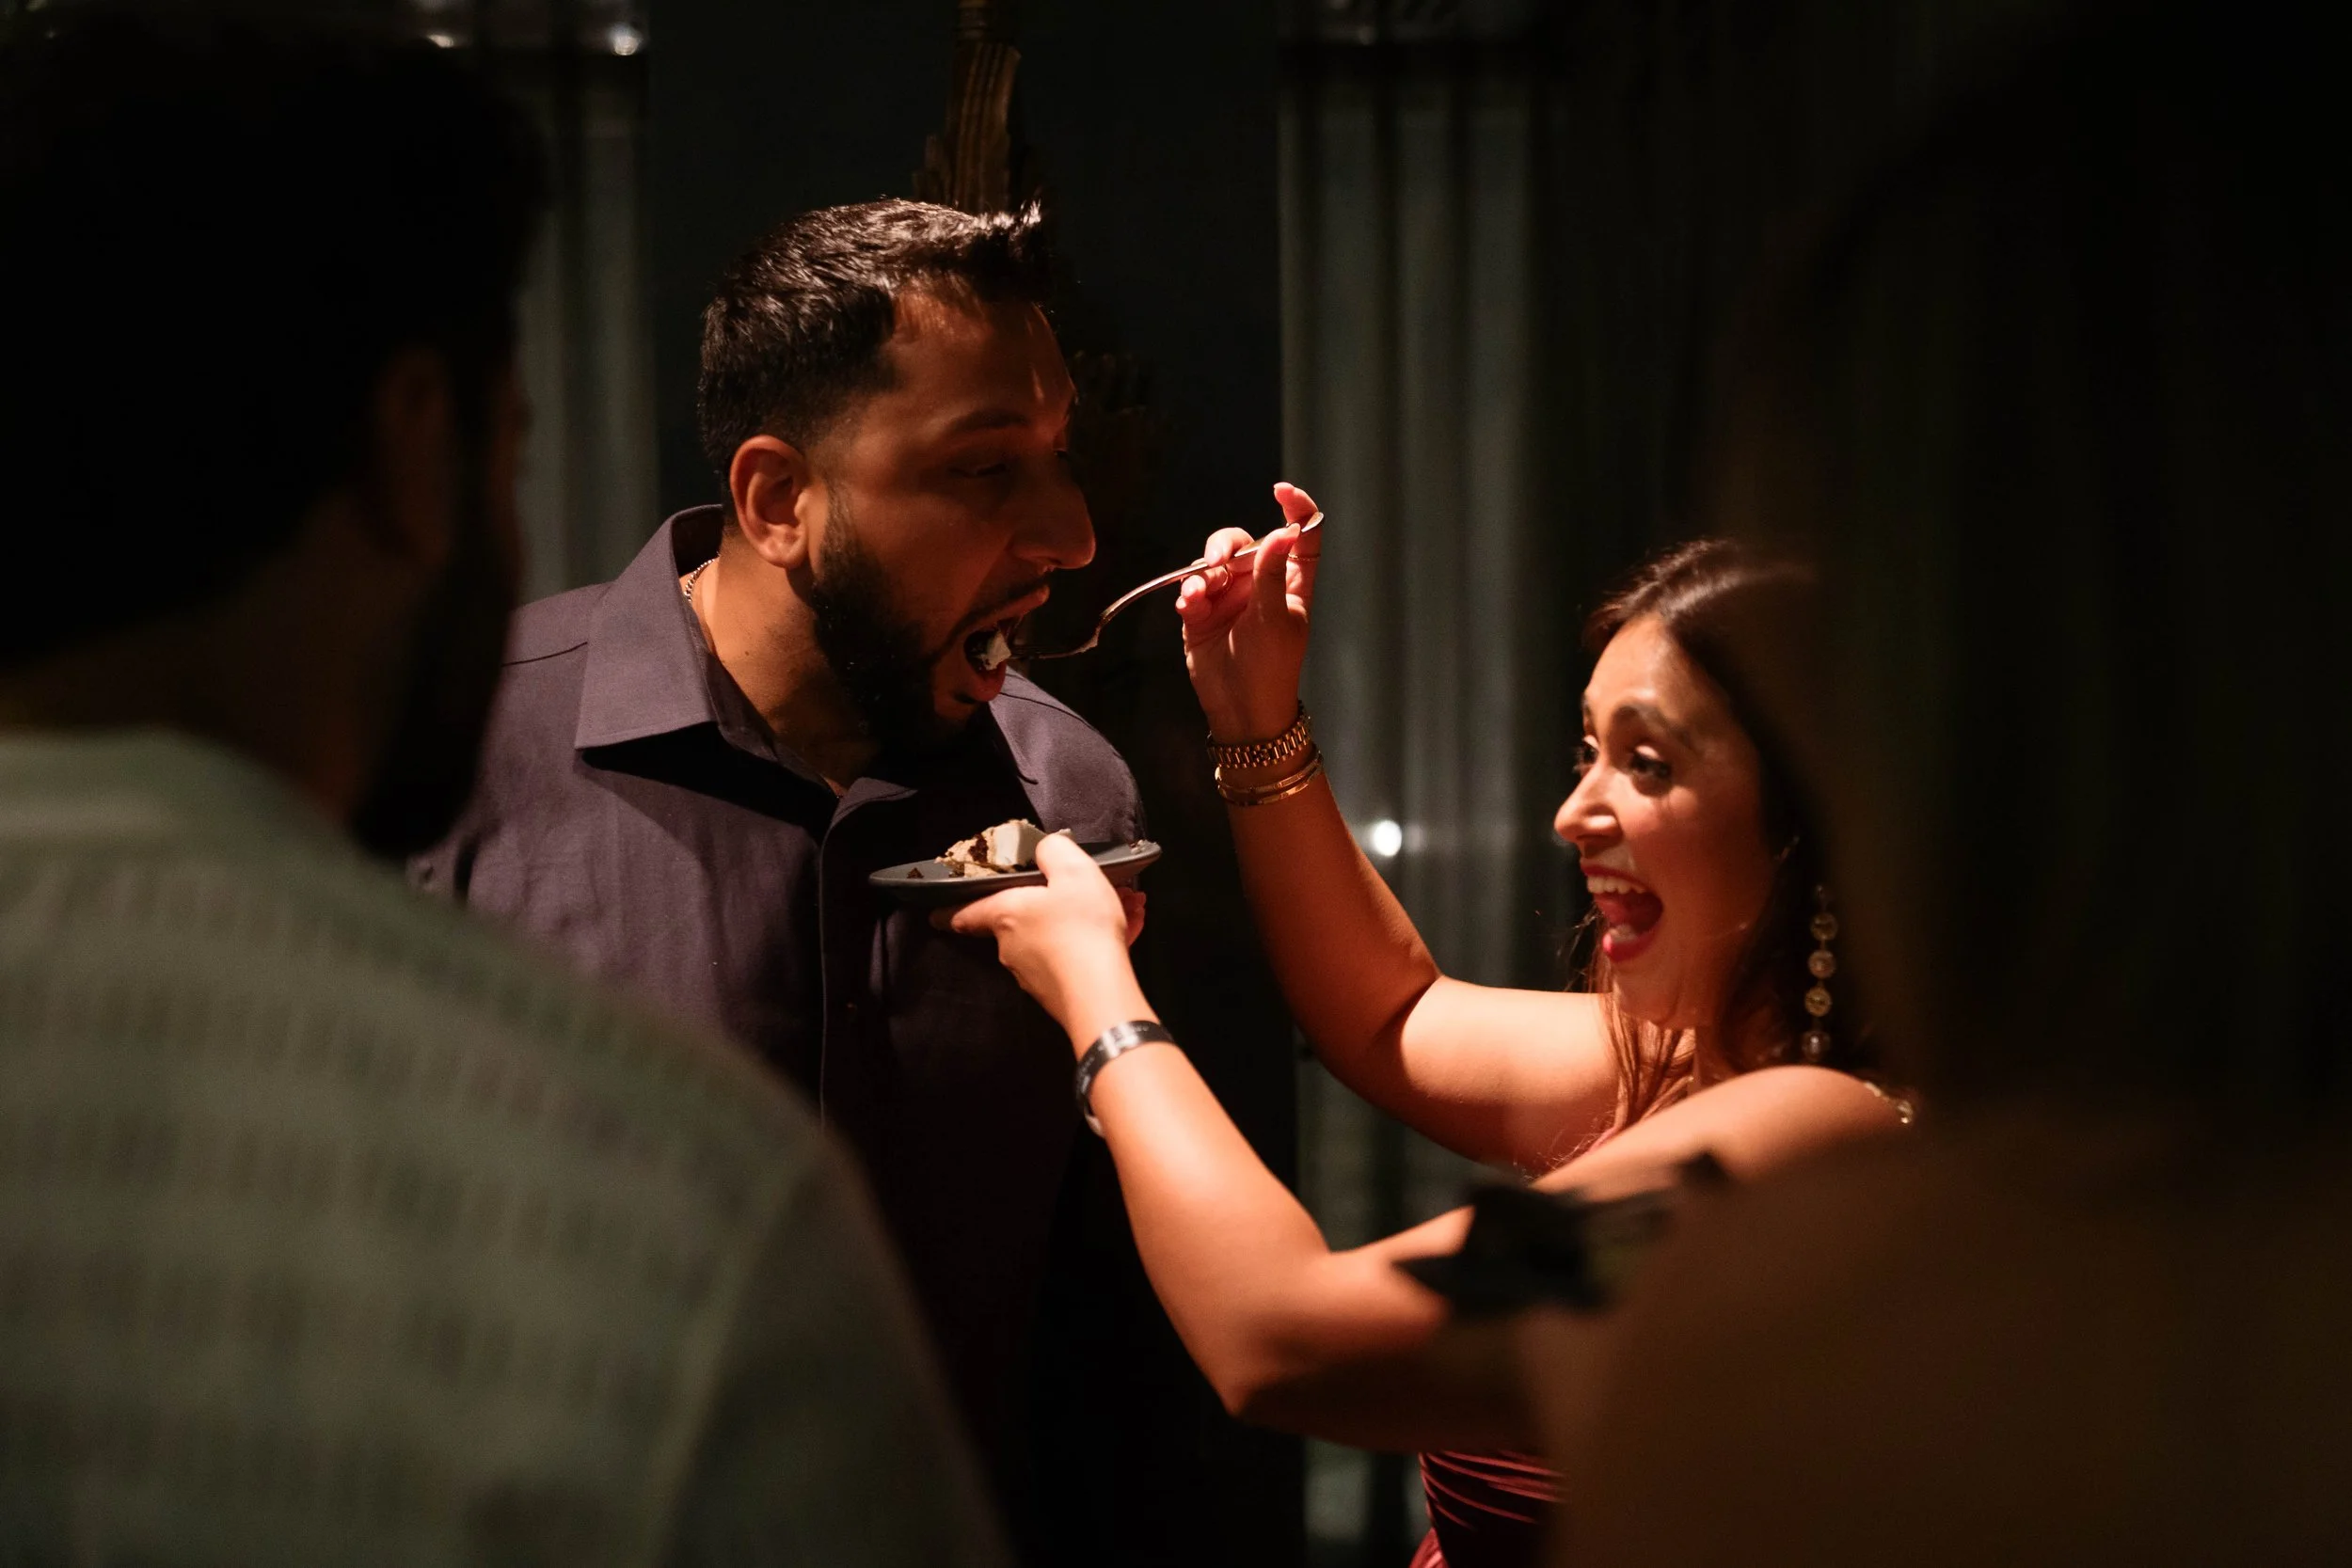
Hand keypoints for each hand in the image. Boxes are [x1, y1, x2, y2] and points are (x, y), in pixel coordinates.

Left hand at [946, 834, 1156, 1052]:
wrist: (1101, 993)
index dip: (951, 911)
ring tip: (1127, 907)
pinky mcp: (1058, 993)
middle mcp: (1012, 948)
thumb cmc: (1081, 924)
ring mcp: (1034, 974)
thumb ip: (1054, 850)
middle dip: (1056, 903)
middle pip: (1024, 920)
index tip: (937, 916)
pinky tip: (1129, 930)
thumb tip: (1044, 849)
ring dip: (1086, 921)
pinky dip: (1097, 943)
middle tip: (1089, 892)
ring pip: (1057, 937)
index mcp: (1006, 914)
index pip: (967, 913)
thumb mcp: (1073, 870)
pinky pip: (1075, 958)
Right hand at [1177, 480, 1321, 742]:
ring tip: (1199, 594)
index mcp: (1291, 581)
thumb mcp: (1277, 618)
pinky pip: (1191, 589)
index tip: (1281, 492)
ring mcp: (1229, 597)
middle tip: (1219, 562)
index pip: (1300, 535)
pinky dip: (1189, 593)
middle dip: (1227, 546)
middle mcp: (1260, 583)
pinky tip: (1189, 606)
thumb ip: (1275, 573)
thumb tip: (1285, 530)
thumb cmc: (1271, 667)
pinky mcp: (1202, 613)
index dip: (1296, 509)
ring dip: (1203, 572)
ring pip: (1213, 562)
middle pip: (1244, 543)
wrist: (1240, 709)